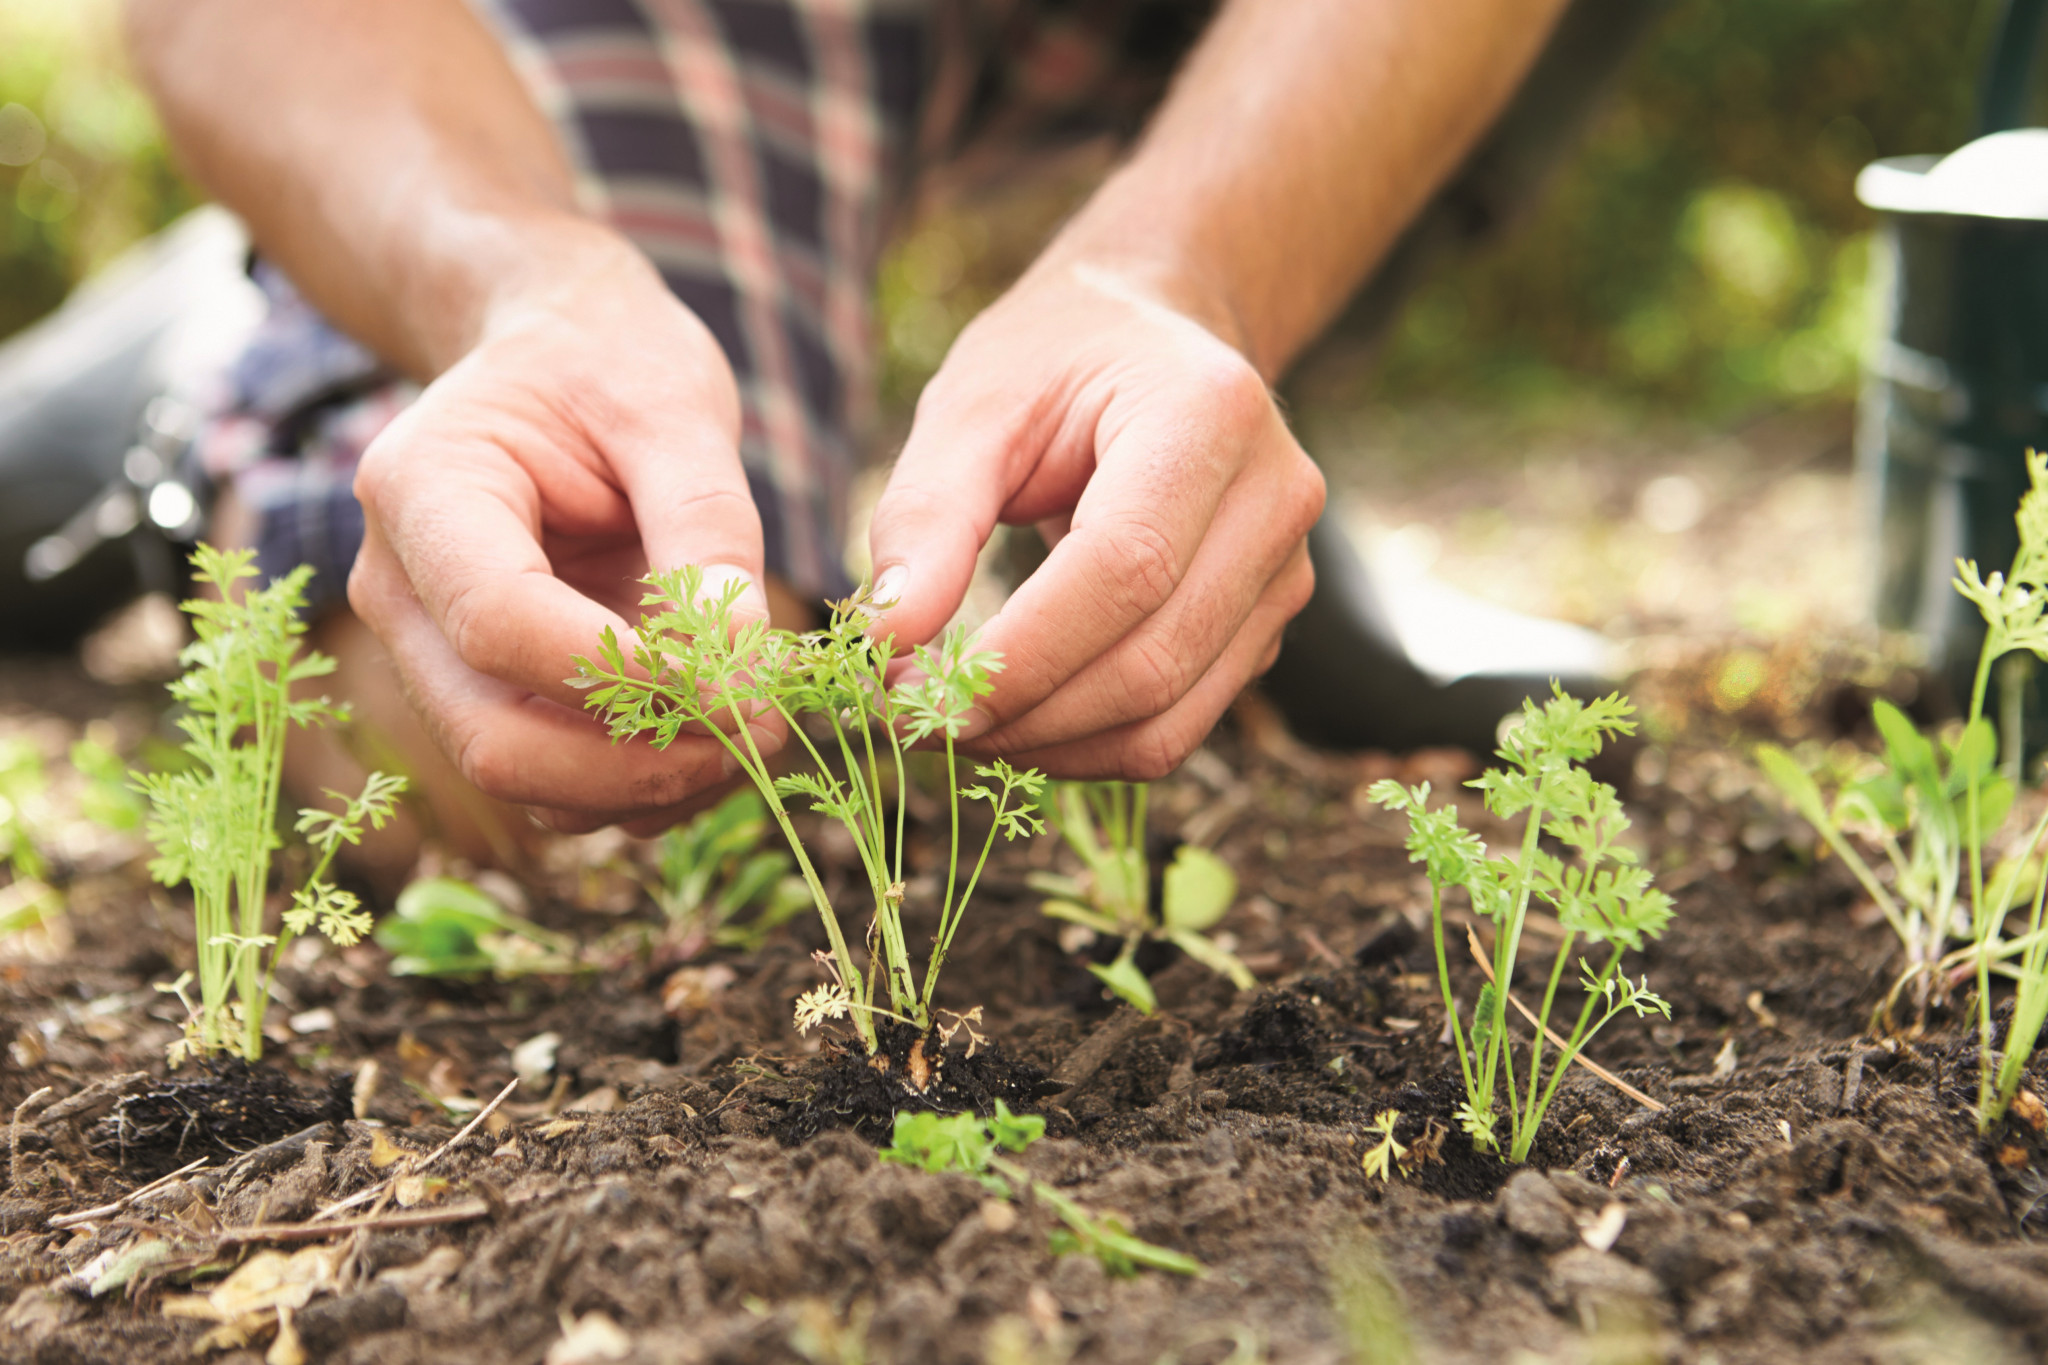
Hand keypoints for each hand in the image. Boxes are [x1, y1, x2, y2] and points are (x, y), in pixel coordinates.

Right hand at [347, 232, 777, 833]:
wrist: (566, 356)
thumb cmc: (613, 364)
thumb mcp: (676, 410)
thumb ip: (707, 529)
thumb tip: (738, 670)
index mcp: (421, 488)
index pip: (499, 623)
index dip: (625, 677)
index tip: (744, 691)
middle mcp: (401, 588)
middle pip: (491, 737)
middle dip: (635, 763)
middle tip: (760, 734)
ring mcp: (432, 654)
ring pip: (519, 777)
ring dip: (645, 788)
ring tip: (755, 733)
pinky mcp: (483, 694)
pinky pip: (550, 783)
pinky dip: (639, 788)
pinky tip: (718, 737)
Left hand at [865, 258, 1324, 778]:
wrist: (1152, 337)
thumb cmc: (1054, 361)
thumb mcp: (973, 404)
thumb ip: (926, 515)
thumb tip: (886, 640)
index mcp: (1209, 413)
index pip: (1126, 568)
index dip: (1019, 654)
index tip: (908, 690)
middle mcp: (1273, 499)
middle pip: (1151, 662)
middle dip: (1019, 714)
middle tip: (912, 717)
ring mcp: (1283, 573)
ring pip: (1167, 720)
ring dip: (1045, 747)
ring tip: (953, 721)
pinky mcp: (1262, 630)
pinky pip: (1174, 727)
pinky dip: (1082, 746)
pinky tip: (1013, 717)